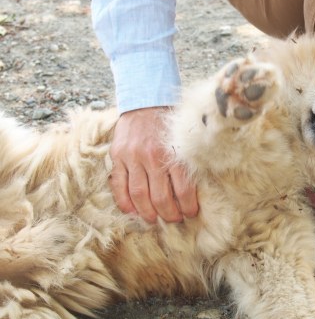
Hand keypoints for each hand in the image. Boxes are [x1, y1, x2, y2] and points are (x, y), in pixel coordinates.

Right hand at [109, 107, 198, 222]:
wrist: (145, 99)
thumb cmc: (169, 122)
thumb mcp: (183, 139)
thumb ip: (186, 161)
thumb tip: (193, 189)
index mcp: (174, 153)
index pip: (183, 190)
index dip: (188, 207)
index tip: (190, 213)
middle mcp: (153, 156)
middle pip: (161, 197)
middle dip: (169, 214)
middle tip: (174, 219)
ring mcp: (133, 157)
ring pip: (139, 195)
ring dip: (148, 213)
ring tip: (154, 219)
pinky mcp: (117, 156)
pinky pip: (119, 185)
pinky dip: (125, 202)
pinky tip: (132, 211)